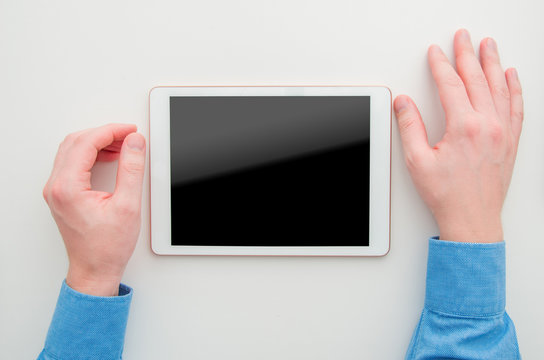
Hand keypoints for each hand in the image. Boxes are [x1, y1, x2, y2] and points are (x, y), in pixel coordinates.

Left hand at [43, 124, 145, 294]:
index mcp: (68, 188)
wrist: (95, 269)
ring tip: (122, 145)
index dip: (111, 131)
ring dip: (97, 143)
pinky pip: (72, 163)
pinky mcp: (62, 195)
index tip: (130, 130)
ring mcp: (57, 191)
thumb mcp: (128, 205)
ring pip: (72, 150)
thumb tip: (134, 143)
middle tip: (128, 135)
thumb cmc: (107, 247)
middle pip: (76, 142)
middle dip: (104, 133)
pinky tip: (109, 157)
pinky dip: (91, 155)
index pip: (86, 143)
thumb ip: (132, 169)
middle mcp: (56, 187)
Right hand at [394, 29, 522, 242]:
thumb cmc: (448, 195)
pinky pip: (517, 106)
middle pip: (477, 79)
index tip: (435, 53)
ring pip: (500, 87)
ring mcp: (503, 132)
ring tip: (488, 45)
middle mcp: (488, 125)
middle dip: (467, 54)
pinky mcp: (511, 141)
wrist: (472, 219)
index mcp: (464, 127)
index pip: (450, 85)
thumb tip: (403, 103)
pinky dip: (515, 87)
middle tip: (462, 37)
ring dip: (493, 63)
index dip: (440, 65)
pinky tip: (512, 76)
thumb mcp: (418, 161)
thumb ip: (410, 127)